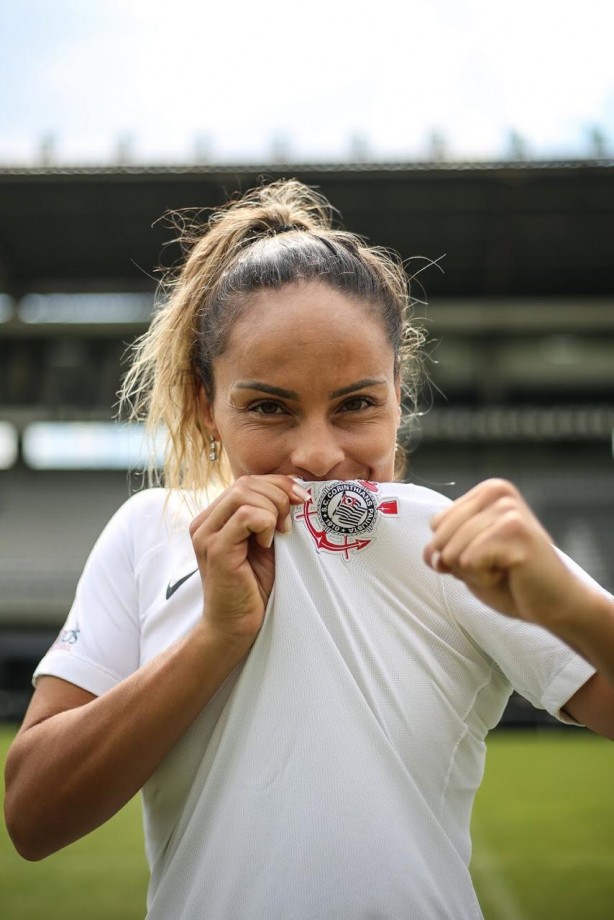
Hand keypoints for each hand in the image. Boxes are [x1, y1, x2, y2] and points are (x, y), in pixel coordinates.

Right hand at [190, 475, 309, 645]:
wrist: (235, 627)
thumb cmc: (254, 588)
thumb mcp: (266, 544)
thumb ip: (271, 517)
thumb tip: (297, 490)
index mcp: (214, 518)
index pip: (246, 482)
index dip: (278, 484)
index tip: (301, 500)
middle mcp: (205, 523)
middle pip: (246, 483)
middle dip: (279, 495)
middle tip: (291, 523)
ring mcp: (207, 535)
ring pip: (244, 494)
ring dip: (273, 509)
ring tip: (280, 534)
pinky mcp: (216, 550)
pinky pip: (246, 516)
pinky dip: (265, 524)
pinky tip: (267, 543)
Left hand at [423, 478, 582, 627]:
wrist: (554, 603)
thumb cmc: (512, 580)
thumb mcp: (468, 559)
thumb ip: (444, 550)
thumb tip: (430, 554)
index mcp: (487, 491)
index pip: (437, 523)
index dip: (452, 550)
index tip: (486, 555)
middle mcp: (498, 492)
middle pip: (441, 536)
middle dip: (461, 563)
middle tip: (497, 566)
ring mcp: (508, 510)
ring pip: (454, 551)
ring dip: (475, 572)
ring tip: (505, 569)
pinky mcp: (514, 532)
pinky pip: (469, 561)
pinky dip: (484, 578)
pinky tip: (511, 573)